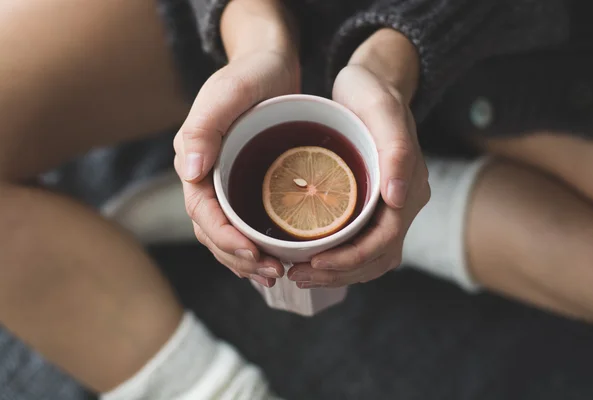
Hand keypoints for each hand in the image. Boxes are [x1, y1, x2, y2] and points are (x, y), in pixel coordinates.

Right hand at [173, 0, 299, 286]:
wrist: (268, 64)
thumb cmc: (249, 75)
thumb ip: (203, 129)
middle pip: (213, 230)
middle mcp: (206, 176)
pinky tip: (274, 258)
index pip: (202, 211)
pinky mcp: (246, 183)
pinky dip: (256, 244)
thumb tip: (189, 172)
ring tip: (276, 274)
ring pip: (228, 232)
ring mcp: (226, 182)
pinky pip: (245, 222)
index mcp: (195, 159)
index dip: (224, 238)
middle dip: (239, 257)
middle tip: (273, 273)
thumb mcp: (227, 93)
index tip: (252, 254)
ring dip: (247, 259)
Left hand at [288, 30, 429, 287]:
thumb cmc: (374, 93)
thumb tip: (396, 198)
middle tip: (296, 276)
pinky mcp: (369, 203)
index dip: (351, 260)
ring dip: (335, 272)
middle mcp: (401, 204)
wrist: (372, 83)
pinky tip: (307, 256)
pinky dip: (335, 256)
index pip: (384, 243)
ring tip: (297, 274)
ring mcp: (386, 206)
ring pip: (366, 256)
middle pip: (375, 257)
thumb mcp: (383, 110)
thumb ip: (397, 150)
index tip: (314, 263)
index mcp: (409, 189)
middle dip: (338, 274)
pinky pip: (356, 241)